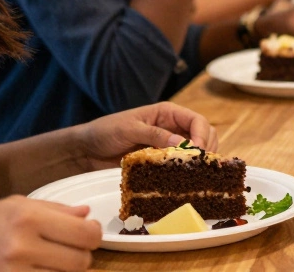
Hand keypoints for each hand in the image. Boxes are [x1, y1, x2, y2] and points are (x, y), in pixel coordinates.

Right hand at [0, 196, 100, 270]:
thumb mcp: (10, 206)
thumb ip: (53, 210)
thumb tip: (87, 214)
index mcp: (26, 217)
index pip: (86, 234)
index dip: (92, 236)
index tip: (86, 235)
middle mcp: (21, 247)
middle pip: (81, 262)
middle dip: (80, 258)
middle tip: (66, 252)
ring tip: (45, 264)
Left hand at [73, 102, 215, 171]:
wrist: (86, 150)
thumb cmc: (106, 131)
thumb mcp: (129, 129)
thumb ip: (155, 134)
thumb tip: (183, 144)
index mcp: (168, 113)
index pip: (197, 120)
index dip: (202, 135)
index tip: (198, 153)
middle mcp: (173, 127)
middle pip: (204, 135)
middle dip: (206, 149)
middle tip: (200, 166)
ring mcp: (169, 145)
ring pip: (196, 151)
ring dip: (199, 162)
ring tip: (195, 174)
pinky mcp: (162, 161)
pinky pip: (180, 165)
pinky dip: (187, 172)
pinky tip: (185, 180)